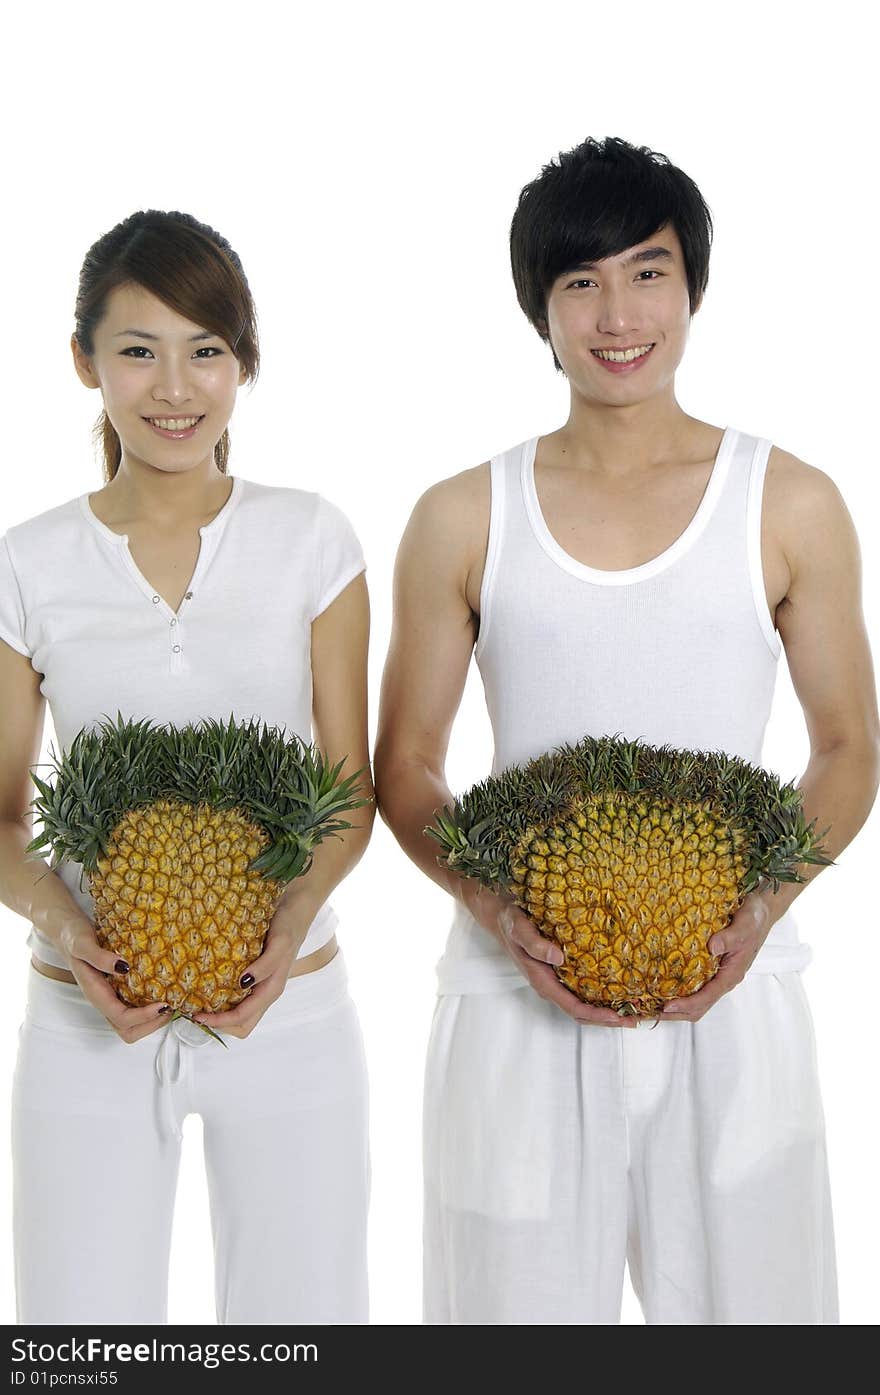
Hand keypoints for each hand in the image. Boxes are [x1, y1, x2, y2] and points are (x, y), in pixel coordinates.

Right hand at [58, 915, 171, 1043]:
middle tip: (169, 1006)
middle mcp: (104, 1000)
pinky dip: (150, 1007)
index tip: (163, 1004)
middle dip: (150, 1024)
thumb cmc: (72, 936)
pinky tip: (162, 990)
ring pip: (131, 1024)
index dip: (143, 1016)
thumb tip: (123, 967)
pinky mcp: (117, 990)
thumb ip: (99, 957)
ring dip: (152, 1019)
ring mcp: (110, 997)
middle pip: (127, 1030)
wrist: (66, 930)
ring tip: (170, 1002)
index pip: (120, 1018)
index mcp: (95, 993)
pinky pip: (134, 1007)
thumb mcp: (82, 943)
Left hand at [191, 908, 306, 1039]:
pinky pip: (240, 997)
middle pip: (243, 1024)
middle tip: (197, 1012)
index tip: (197, 1015)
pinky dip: (224, 999)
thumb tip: (243, 983)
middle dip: (221, 1024)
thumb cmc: (288, 926)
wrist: (295, 911)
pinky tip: (211, 987)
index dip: (220, 1021)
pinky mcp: (256, 976)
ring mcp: (261, 985)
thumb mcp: (279, 943)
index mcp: (271, 989)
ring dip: (222, 1014)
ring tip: (200, 1003)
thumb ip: (265, 965)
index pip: (242, 1017)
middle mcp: (265, 992)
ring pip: (241, 1014)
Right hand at [460, 880, 637, 1027]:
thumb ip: (535, 943)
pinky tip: (619, 988)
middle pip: (583, 1011)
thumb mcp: (518, 927)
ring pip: (585, 1002)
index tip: (619, 1017)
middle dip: (609, 1018)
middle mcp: (551, 984)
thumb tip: (559, 958)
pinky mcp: (561, 969)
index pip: (574, 1007)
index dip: (597, 1015)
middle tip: (637, 1019)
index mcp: (542, 980)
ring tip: (634, 1009)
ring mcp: (556, 978)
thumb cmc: (510, 921)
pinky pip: (584, 988)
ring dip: (608, 1009)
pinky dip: (602, 993)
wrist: (500, 913)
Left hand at [659, 890, 775, 1022]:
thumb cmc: (755, 918)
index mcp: (731, 974)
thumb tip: (713, 947)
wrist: (760, 910)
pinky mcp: (710, 968)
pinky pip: (692, 986)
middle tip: (646, 1012)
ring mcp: (716, 975)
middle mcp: (722, 979)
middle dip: (673, 1012)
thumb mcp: (746, 923)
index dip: (686, 1004)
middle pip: (697, 1007)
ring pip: (694, 1000)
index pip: (707, 997)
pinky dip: (675, 991)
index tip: (666, 1004)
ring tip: (647, 1005)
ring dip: (672, 1005)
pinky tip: (658, 986)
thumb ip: (731, 936)